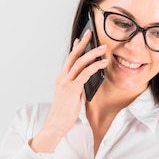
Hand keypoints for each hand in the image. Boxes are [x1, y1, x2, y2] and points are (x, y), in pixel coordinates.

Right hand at [30, 30, 107, 152]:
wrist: (56, 125)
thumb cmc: (64, 114)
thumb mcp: (72, 98)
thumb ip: (77, 88)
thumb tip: (87, 82)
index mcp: (61, 79)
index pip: (69, 60)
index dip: (75, 49)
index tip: (80, 39)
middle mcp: (62, 78)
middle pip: (73, 56)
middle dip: (83, 44)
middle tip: (90, 33)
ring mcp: (66, 82)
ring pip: (80, 63)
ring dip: (93, 54)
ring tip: (103, 48)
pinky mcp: (72, 89)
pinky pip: (85, 74)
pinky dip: (95, 67)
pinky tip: (103, 63)